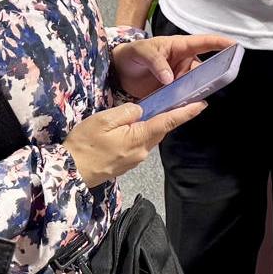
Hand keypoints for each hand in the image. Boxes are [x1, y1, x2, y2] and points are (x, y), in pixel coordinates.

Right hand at [64, 101, 203, 186]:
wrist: (70, 173)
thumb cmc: (84, 144)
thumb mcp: (103, 120)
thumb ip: (127, 111)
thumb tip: (141, 110)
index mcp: (138, 138)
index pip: (167, 122)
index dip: (185, 113)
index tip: (202, 104)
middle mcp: (142, 151)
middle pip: (160, 129)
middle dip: (170, 116)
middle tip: (178, 100)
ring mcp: (135, 159)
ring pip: (150, 137)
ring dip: (153, 124)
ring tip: (152, 110)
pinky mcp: (128, 163)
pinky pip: (140, 144)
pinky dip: (142, 133)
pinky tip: (132, 127)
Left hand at [109, 34, 235, 99]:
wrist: (118, 70)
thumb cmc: (132, 53)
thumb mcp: (141, 52)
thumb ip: (156, 62)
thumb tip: (170, 78)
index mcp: (179, 47)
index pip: (203, 43)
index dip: (219, 43)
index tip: (234, 46)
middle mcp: (183, 62)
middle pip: (204, 68)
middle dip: (213, 74)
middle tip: (218, 81)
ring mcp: (179, 78)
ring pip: (195, 84)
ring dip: (198, 91)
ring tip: (199, 97)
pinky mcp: (172, 92)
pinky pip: (183, 97)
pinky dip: (186, 102)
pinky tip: (187, 107)